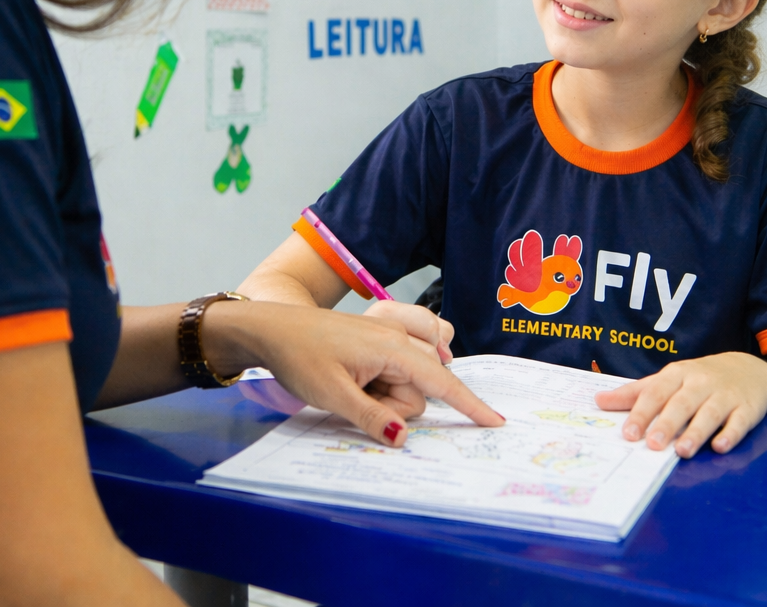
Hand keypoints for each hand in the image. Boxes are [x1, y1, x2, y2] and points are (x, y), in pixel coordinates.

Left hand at [203, 301, 502, 446]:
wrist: (271, 328)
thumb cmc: (300, 358)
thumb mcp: (333, 396)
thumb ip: (372, 418)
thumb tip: (404, 438)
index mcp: (392, 348)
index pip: (441, 382)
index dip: (469, 405)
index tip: (495, 422)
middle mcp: (397, 338)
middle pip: (418, 390)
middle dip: (394, 406)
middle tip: (354, 399)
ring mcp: (387, 337)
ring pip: (406, 383)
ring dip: (385, 395)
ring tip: (351, 387)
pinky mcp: (376, 339)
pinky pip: (398, 368)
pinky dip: (388, 380)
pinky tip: (363, 378)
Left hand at [593, 352, 766, 457]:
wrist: (750, 371)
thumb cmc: (699, 380)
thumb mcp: (668, 380)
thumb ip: (635, 393)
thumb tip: (598, 401)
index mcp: (677, 374)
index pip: (656, 392)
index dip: (642, 413)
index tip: (629, 434)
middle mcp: (701, 382)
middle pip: (682, 403)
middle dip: (667, 424)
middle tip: (652, 445)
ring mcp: (726, 394)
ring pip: (710, 413)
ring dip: (696, 432)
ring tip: (683, 451)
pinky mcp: (748, 408)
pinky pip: (740, 421)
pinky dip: (731, 434)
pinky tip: (720, 446)